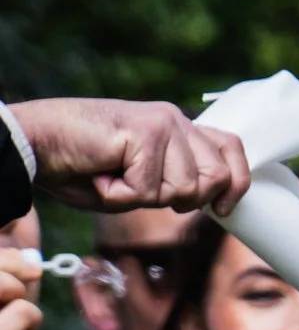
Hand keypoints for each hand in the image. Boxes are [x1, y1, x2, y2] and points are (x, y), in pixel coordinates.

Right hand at [10, 98, 250, 214]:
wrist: (32, 144)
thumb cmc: (81, 166)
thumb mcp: (140, 181)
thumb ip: (177, 183)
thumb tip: (217, 201)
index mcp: (179, 128)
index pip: (232, 150)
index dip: (236, 184)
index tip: (222, 209)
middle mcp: (175, 120)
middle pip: (215, 180)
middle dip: (180, 200)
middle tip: (135, 185)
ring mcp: (163, 122)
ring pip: (182, 190)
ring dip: (141, 197)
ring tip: (112, 174)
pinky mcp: (145, 131)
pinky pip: (148, 190)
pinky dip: (119, 194)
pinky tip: (100, 172)